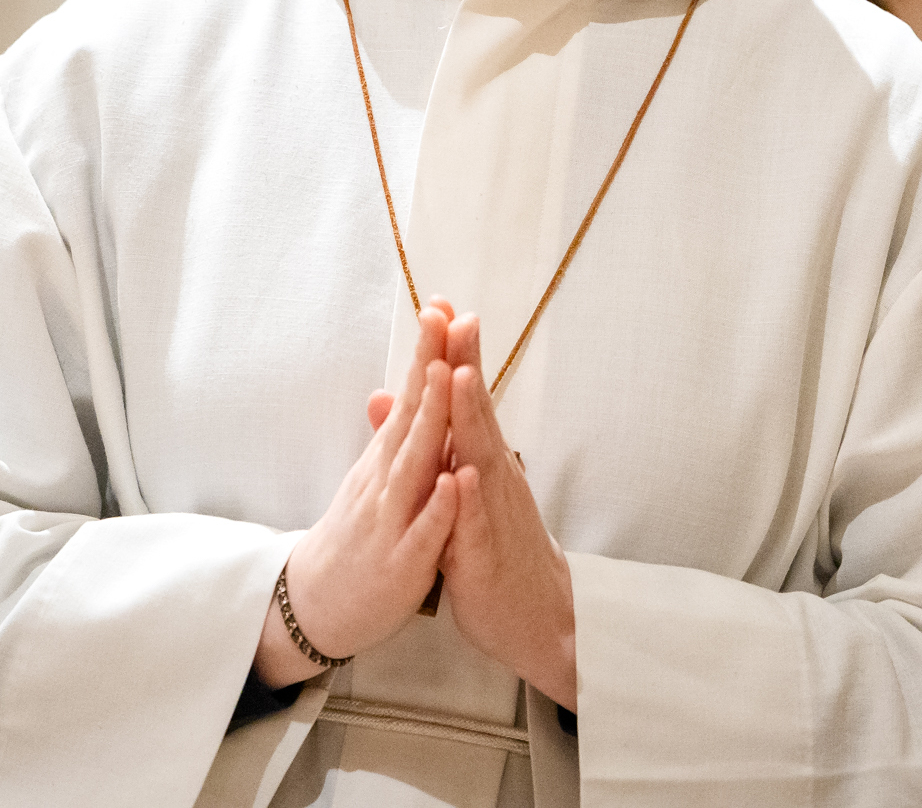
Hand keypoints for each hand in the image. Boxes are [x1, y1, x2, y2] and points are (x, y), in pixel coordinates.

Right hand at [256, 300, 459, 686]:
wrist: (316, 606)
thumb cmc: (355, 537)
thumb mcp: (371, 479)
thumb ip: (390, 436)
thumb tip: (397, 388)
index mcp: (385, 460)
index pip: (408, 397)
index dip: (425, 353)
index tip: (441, 306)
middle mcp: (384, 480)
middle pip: (410, 416)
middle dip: (430, 367)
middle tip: (443, 318)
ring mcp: (391, 520)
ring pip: (414, 466)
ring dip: (431, 422)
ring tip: (447, 378)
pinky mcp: (400, 563)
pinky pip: (423, 533)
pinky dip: (440, 508)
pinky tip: (456, 482)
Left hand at [438, 314, 577, 708]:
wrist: (534, 616)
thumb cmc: (491, 548)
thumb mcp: (453, 487)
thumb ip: (428, 441)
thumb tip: (388, 396)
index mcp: (480, 459)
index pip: (465, 398)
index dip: (452, 352)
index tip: (439, 305)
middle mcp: (492, 475)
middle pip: (478, 412)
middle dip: (464, 364)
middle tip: (456, 316)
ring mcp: (493, 512)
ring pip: (480, 458)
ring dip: (471, 418)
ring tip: (458, 376)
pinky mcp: (486, 554)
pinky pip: (479, 524)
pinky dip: (471, 498)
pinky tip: (464, 475)